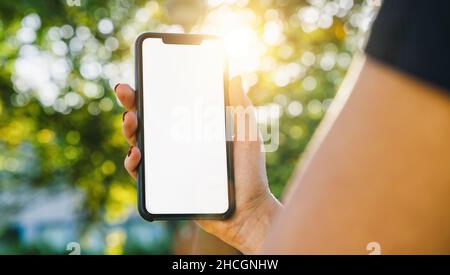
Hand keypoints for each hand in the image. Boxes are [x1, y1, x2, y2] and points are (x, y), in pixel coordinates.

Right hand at [114, 78, 281, 253]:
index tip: (144, 75)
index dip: (154, 90)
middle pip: (150, 120)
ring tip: (131, 121)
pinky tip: (137, 154)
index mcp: (197, 128)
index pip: (171, 105)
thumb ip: (240, 106)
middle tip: (125, 92)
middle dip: (133, 103)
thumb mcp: (247, 134)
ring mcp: (172, 163)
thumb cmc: (251, 172)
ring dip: (129, 129)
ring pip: (141, 143)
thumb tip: (235, 74)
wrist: (248, 210)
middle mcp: (181, 143)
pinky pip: (143, 173)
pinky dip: (133, 162)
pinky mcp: (166, 184)